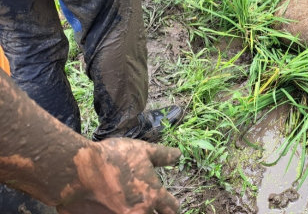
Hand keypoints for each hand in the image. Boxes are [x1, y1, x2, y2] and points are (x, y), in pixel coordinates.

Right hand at [56, 138, 180, 213]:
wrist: (77, 171)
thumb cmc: (112, 158)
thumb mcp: (142, 151)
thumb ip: (162, 156)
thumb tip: (178, 155)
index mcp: (152, 195)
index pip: (172, 208)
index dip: (172, 206)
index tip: (170, 205)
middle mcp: (139, 213)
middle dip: (157, 213)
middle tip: (154, 209)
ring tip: (133, 208)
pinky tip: (113, 210)